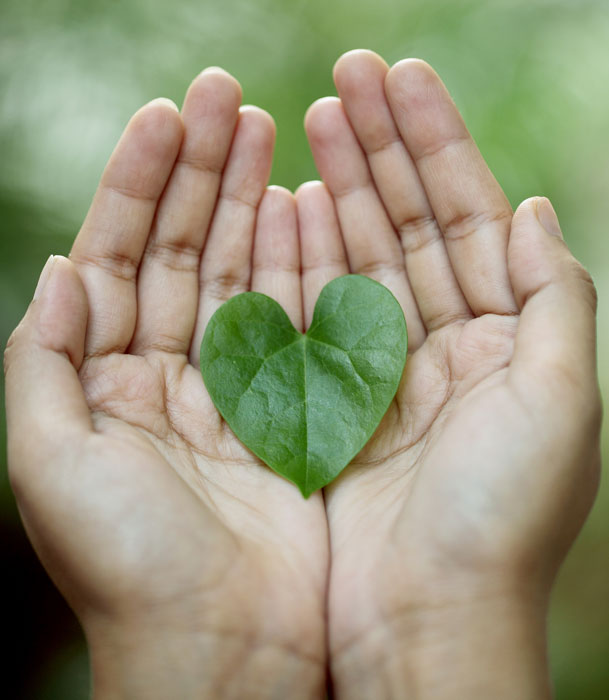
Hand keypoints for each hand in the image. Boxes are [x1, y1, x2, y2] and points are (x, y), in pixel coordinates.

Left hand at [5, 69, 327, 698]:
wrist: (219, 644)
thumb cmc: (126, 563)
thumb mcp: (47, 462)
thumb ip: (40, 362)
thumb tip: (59, 268)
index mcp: (105, 378)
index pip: (118, 254)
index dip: (137, 183)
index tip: (167, 115)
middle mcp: (167, 370)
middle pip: (180, 248)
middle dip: (200, 173)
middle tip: (227, 98)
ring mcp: (234, 382)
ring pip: (239, 271)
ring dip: (249, 202)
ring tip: (268, 133)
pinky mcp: (289, 404)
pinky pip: (291, 317)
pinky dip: (296, 262)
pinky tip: (303, 209)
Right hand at [299, 50, 600, 697]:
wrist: (423, 617)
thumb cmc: (499, 516)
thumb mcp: (560, 399)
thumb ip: (555, 295)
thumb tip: (534, 205)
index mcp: (503, 335)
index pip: (469, 215)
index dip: (437, 144)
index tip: (400, 79)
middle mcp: (443, 341)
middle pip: (410, 222)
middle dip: (382, 147)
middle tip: (345, 76)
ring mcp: (382, 365)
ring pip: (359, 254)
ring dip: (340, 186)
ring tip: (313, 119)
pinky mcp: (330, 396)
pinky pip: (315, 309)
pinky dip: (304, 254)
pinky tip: (287, 202)